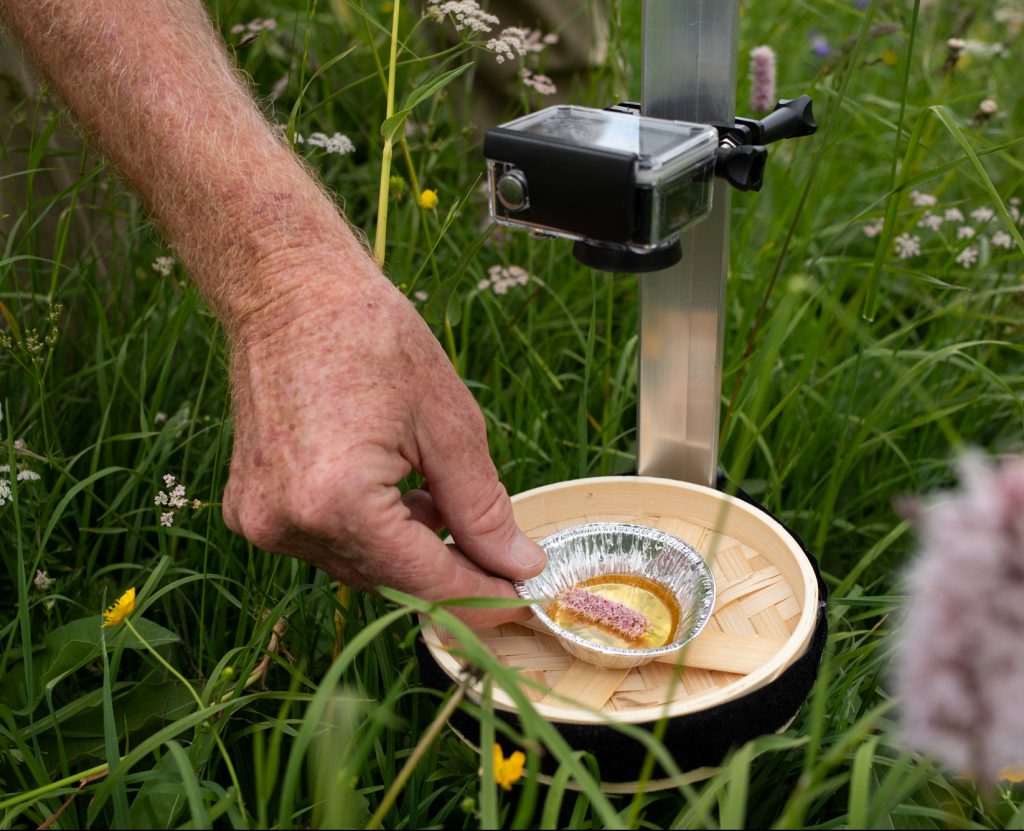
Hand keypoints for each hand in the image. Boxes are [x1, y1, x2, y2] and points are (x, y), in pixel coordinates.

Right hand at [221, 248, 546, 625]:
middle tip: (499, 548)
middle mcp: (289, 526)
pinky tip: (396, 489)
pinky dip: (372, 532)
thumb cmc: (370, 337)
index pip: (427, 583)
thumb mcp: (448, 423)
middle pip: (393, 581)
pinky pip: (328, 544)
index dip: (484, 597)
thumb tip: (517, 565)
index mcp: (339, 503)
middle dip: (451, 571)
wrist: (287, 291)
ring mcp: (262, 522)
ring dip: (410, 547)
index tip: (524, 596)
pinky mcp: (251, 510)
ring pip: (361, 566)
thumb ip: (483, 509)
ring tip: (438, 494)